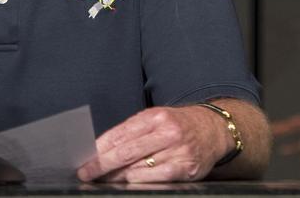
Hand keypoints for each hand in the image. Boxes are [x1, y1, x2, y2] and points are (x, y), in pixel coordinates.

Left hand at [76, 105, 232, 181]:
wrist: (215, 128)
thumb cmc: (178, 125)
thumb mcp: (156, 118)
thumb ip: (132, 131)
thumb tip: (101, 150)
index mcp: (156, 116)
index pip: (120, 134)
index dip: (99, 149)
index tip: (85, 159)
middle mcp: (167, 132)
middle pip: (126, 152)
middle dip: (102, 165)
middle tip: (86, 174)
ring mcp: (178, 150)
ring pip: (138, 169)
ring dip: (118, 177)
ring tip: (107, 179)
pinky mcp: (187, 168)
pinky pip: (157, 179)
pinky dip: (140, 182)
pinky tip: (130, 182)